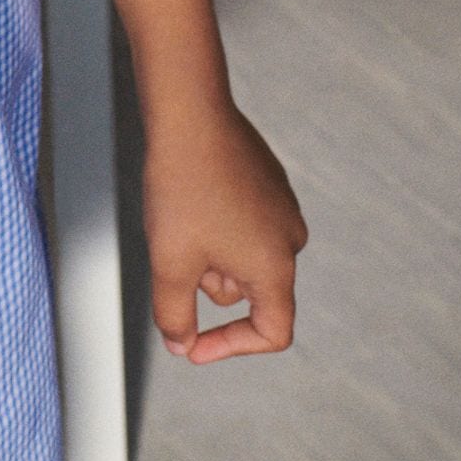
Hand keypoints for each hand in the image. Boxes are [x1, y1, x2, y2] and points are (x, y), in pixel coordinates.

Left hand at [142, 99, 307, 364]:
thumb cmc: (182, 190)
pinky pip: (243, 220)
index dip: (231, 347)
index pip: (272, 332)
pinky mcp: (269, 180)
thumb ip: (175, 317)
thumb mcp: (170, 265)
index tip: (192, 345)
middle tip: (173, 249)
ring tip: (181, 215)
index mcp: (276, 267)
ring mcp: (282, 206)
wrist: (189, 113)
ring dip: (210, 252)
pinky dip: (216, 222)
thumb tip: (181, 344)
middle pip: (249, 291)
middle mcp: (290, 238)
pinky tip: (191, 191)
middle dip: (207, 283)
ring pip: (242, 255)